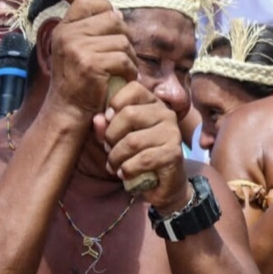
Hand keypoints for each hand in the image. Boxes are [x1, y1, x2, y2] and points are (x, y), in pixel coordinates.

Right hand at [46, 0, 137, 118]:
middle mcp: (68, 34)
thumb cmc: (80, 80)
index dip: (105, 9)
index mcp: (64, 28)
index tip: (111, 29)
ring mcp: (78, 48)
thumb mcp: (77, 49)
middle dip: (124, 37)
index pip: (87, 1)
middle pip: (113, 19)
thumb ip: (93, 31)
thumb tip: (118, 14)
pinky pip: (124, 59)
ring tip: (123, 71)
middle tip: (123, 56)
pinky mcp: (91, 64)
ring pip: (123, 41)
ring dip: (130, 58)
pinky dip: (130, 71)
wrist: (69, 111)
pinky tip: (124, 79)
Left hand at [98, 81, 187, 210]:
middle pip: (129, 114)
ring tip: (114, 166)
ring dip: (116, 158)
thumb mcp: (117, 139)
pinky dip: (128, 170)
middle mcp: (166, 114)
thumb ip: (106, 127)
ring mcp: (172, 133)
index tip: (108, 119)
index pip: (134, 88)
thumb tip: (98, 119)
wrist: (163, 185)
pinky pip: (142, 159)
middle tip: (108, 149)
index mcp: (153, 104)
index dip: (115, 102)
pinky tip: (125, 174)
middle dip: (111, 136)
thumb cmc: (138, 156)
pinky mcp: (174, 153)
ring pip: (132, 141)